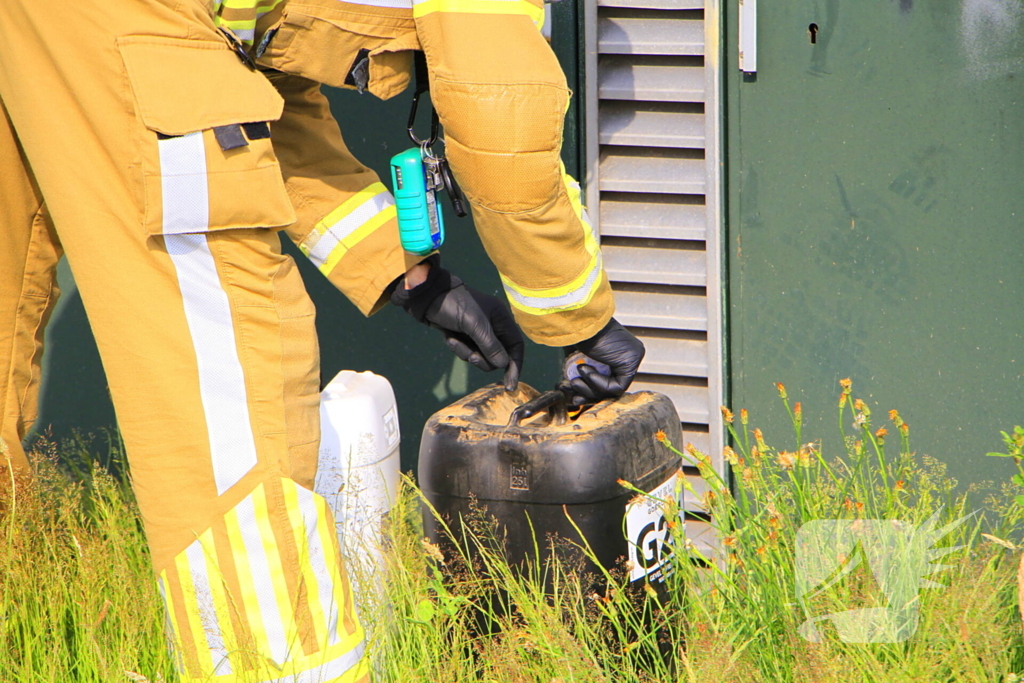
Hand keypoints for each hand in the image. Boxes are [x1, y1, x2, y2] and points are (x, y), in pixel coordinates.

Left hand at [392, 258, 523, 390]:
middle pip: (498, 356)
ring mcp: (478, 332)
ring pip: (481, 356)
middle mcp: (493, 326)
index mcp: (501, 318)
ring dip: (467, 352)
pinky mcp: (464, 336)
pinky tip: (449, 337)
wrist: (427, 297)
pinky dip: (458, 348)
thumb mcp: (474, 324)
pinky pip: (467, 352)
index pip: (516, 346)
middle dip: (483, 358)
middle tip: (472, 356)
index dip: (515, 366)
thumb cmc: (454, 304)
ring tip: (454, 340)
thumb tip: (504, 365)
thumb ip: (490, 345)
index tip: (510, 385)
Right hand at [563, 318, 643, 404]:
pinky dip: (598, 383)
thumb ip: (584, 371)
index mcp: (618, 350)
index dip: (590, 388)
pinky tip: (585, 369)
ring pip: (614, 389)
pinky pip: (617, 386)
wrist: (577, 320)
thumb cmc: (574, 333)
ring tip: (576, 378)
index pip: (609, 378)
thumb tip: (576, 394)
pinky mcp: (631, 361)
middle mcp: (628, 354)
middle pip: (612, 385)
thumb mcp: (580, 355)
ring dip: (590, 388)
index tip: (573, 389)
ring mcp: (633, 357)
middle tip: (572, 393)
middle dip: (589, 394)